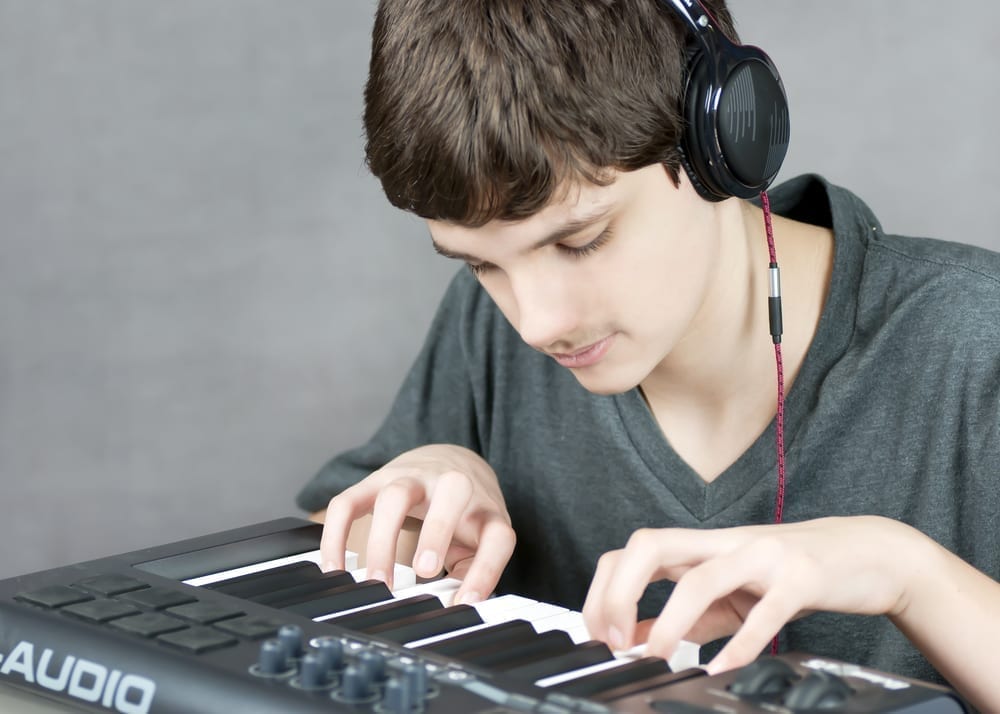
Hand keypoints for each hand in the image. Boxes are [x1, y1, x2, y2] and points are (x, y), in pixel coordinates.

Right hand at [319, 444, 514, 604]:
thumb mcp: (479, 541)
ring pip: (396, 495)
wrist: (449, 460)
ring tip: (377, 581)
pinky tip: (335, 568)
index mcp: (484, 509)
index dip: (485, 572)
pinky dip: (337, 534)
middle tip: (424, 572)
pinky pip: (349, 502)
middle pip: (452, 491)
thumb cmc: (466, 513)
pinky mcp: (375, 481)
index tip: (466, 603)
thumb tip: (453, 609)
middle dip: (437, 531)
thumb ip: (470, 573)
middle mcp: (451, 485)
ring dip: (383, 538)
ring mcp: (412, 478)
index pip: (497, 537)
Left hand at [582, 516, 920, 672]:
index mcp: (701, 547)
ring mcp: (761, 555)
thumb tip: (633, 639)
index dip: (606, 590)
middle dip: (618, 593)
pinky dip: (741, 644)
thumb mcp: (728, 595)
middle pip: (649, 546)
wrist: (866, 553)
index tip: (600, 636)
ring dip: (668, 622)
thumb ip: (683, 617)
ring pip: (701, 577)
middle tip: (613, 643)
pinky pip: (767, 610)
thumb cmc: (791, 572)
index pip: (631, 551)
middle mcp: (723, 543)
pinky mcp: (802, 578)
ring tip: (655, 659)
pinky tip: (722, 669)